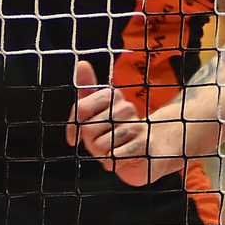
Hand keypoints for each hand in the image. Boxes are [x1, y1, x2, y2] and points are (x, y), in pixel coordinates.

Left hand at [67, 60, 184, 186]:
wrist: (150, 151)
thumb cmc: (117, 132)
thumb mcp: (98, 114)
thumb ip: (86, 92)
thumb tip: (82, 62)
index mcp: (113, 96)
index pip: (81, 108)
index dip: (73, 127)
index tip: (74, 138)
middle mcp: (125, 107)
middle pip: (88, 129)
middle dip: (90, 143)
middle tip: (103, 145)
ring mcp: (136, 125)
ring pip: (100, 145)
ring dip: (102, 155)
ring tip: (113, 152)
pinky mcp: (144, 144)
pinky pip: (114, 156)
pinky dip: (112, 162)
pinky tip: (120, 159)